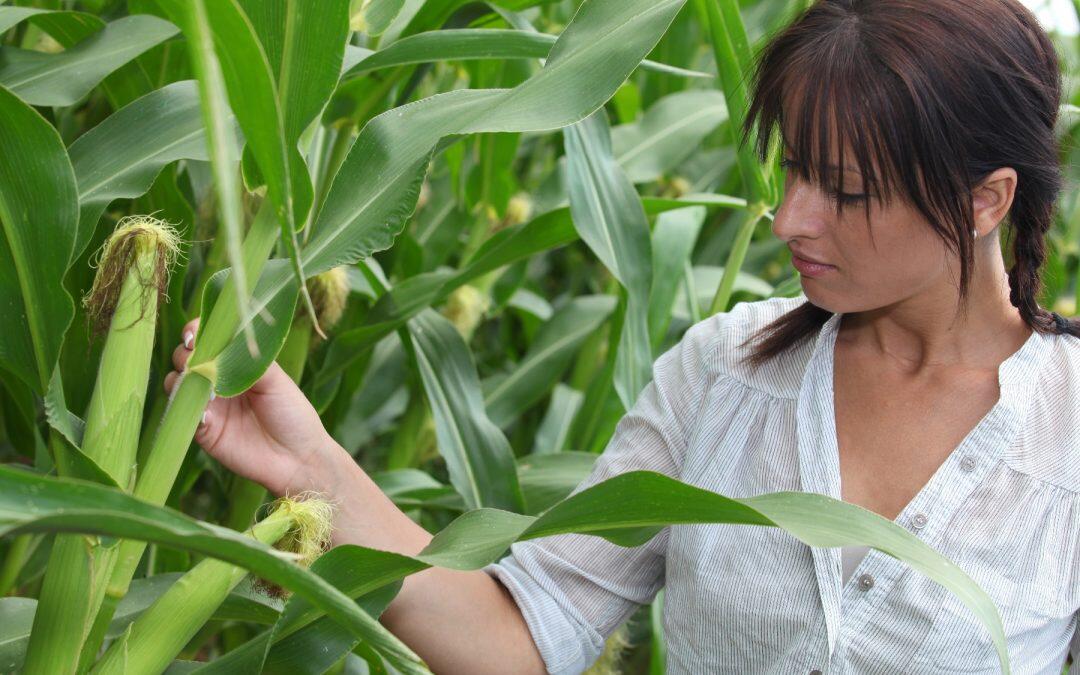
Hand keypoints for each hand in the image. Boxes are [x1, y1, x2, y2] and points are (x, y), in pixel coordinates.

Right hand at [164, 317, 343, 496]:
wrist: (296, 457)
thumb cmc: (292, 413)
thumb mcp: (276, 380)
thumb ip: (249, 361)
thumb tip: (222, 345)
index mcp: (236, 363)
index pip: (208, 339)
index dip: (196, 332)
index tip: (195, 334)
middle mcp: (217, 380)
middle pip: (185, 358)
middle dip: (185, 355)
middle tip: (196, 361)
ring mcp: (207, 405)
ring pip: (176, 384)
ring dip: (180, 380)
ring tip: (200, 385)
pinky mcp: (201, 430)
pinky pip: (181, 415)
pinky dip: (185, 409)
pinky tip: (205, 413)